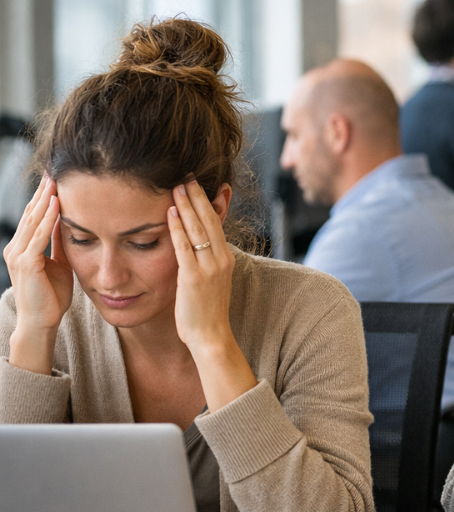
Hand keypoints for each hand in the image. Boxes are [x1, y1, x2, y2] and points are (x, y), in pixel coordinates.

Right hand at [4, 175, 73, 373]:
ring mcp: (18, 255)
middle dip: (43, 193)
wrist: (43, 321)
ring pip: (33, 221)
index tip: (55, 179)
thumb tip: (66, 221)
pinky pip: (38, 236)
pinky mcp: (26, 263)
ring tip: (55, 182)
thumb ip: (58, 243)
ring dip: (45, 200)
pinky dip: (48, 219)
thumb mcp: (59, 263)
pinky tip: (57, 204)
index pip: (33, 217)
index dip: (43, 198)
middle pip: (30, 214)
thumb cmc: (51, 296)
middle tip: (54, 172)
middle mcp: (16, 248)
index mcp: (22, 248)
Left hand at [168, 179, 256, 411]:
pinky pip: (184, 247)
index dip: (206, 202)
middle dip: (196, 196)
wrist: (211, 336)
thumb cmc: (206, 312)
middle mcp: (221, 259)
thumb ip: (203, 261)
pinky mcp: (193, 276)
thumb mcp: (211, 281)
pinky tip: (169, 212)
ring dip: (186, 205)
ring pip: (197, 229)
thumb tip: (192, 246)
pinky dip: (176, 228)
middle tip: (185, 175)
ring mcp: (209, 267)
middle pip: (208, 220)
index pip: (216, 223)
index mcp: (226, 259)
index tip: (195, 185)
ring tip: (177, 186)